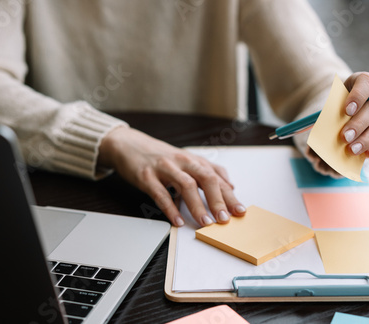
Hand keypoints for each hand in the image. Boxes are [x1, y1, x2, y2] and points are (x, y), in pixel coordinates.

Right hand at [98, 127, 245, 226]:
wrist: (129, 145)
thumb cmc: (160, 156)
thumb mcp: (187, 160)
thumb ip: (208, 171)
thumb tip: (230, 186)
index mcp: (194, 160)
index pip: (217, 177)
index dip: (230, 195)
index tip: (239, 211)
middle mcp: (182, 162)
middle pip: (206, 179)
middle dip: (218, 200)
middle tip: (225, 218)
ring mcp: (165, 168)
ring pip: (186, 185)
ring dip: (198, 206)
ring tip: (205, 222)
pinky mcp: (147, 176)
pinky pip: (161, 194)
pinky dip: (171, 209)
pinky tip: (177, 221)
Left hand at [304, 72, 368, 176]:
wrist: (350, 116)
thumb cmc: (339, 109)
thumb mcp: (333, 107)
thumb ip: (331, 115)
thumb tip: (327, 130)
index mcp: (364, 82)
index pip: (366, 82)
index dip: (358, 96)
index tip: (347, 111)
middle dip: (359, 124)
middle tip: (345, 137)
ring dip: (367, 139)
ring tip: (352, 150)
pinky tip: (368, 154)